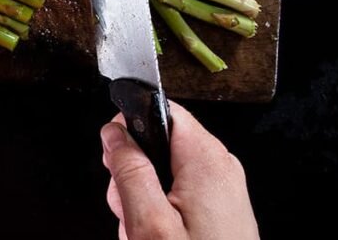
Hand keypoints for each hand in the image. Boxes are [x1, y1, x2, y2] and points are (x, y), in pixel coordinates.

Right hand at [100, 101, 258, 239]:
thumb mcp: (148, 223)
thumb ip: (129, 170)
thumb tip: (114, 132)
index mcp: (206, 159)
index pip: (163, 110)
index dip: (131, 127)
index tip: (114, 157)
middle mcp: (220, 168)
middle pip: (159, 144)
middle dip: (133, 176)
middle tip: (129, 213)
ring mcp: (223, 192)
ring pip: (164, 175)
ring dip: (143, 203)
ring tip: (144, 236)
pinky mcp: (220, 212)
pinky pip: (178, 197)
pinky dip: (160, 216)